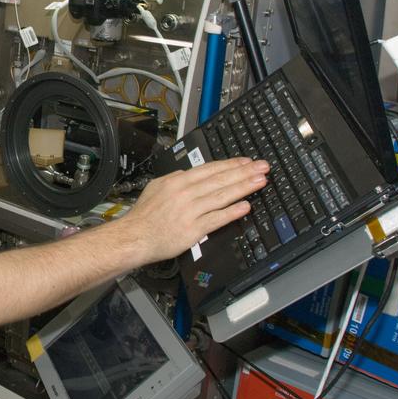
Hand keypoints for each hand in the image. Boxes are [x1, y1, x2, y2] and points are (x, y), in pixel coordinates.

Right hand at [116, 157, 268, 266]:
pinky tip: (245, 207)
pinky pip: (216, 219)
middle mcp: (185, 193)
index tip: (247, 161)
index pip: (210, 169)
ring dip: (243, 188)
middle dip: (244, 172)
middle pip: (220, 180)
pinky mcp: (193, 229)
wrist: (134, 237)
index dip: (231, 165)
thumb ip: (174, 179)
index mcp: (177, 181)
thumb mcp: (155, 187)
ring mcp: (190, 211)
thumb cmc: (144, 216)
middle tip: (262, 167)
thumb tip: (189, 173)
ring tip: (260, 182)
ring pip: (222, 196)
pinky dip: (232, 212)